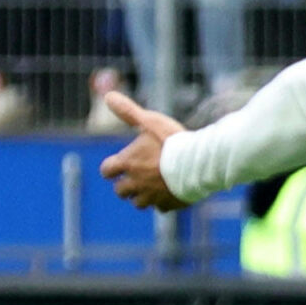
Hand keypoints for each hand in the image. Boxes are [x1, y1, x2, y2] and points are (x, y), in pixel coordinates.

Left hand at [99, 92, 190, 209]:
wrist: (198, 163)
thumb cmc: (172, 141)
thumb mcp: (149, 121)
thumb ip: (128, 111)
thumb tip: (108, 96)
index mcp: (127, 164)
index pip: (107, 171)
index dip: (111, 168)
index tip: (117, 165)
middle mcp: (135, 183)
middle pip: (120, 191)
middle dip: (126, 185)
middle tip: (136, 177)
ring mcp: (152, 197)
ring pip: (139, 203)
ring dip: (142, 196)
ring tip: (152, 187)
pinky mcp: (168, 205)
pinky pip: (161, 208)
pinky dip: (163, 203)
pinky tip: (169, 194)